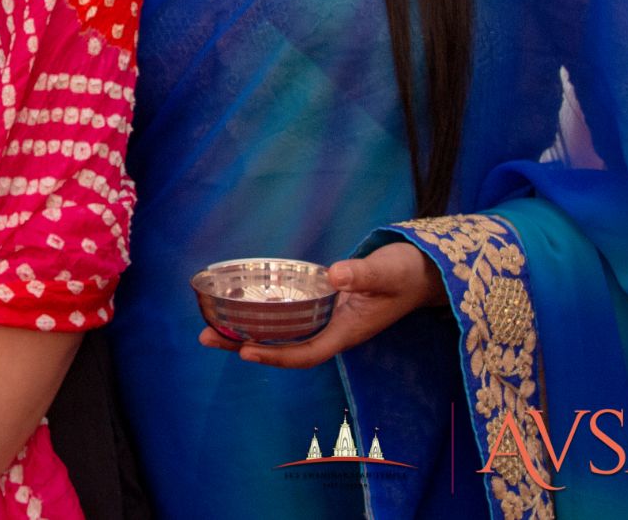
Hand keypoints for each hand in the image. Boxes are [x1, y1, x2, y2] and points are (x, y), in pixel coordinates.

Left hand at [196, 240, 445, 368]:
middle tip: (205, 337)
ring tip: (210, 327)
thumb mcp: (387, 271)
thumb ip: (363, 273)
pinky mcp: (323, 304)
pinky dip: (264, 316)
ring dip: (247, 332)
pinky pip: (288, 318)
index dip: (276, 356)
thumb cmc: (407, 273)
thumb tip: (334, 275)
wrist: (422, 271)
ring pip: (282, 334)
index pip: (307, 353)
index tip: (245, 352)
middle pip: (284, 348)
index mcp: (347, 331)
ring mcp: (327, 319)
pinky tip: (240, 309)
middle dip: (245, 346)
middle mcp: (332, 330)